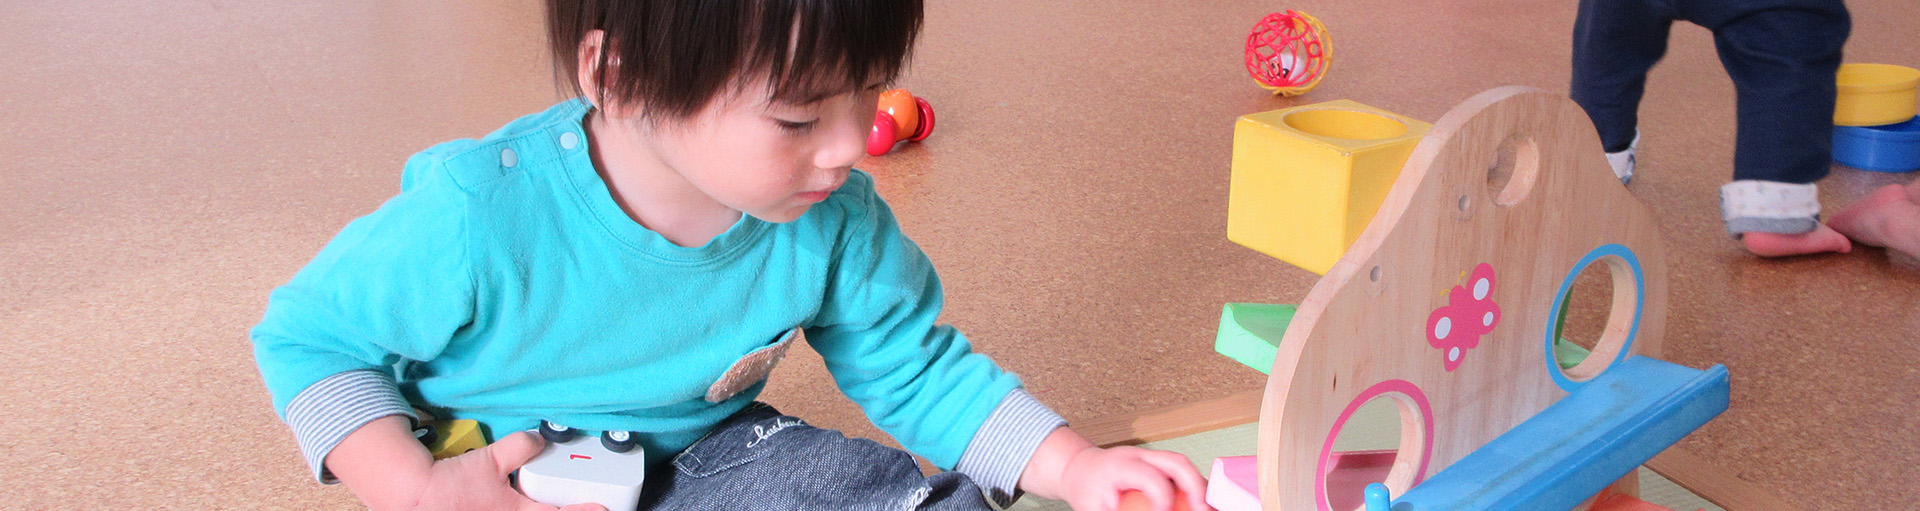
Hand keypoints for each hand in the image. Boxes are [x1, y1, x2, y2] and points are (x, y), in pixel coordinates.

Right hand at [400, 431, 606, 510]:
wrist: (413, 496)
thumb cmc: (450, 485)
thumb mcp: (490, 460)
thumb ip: (520, 448)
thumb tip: (538, 439)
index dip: (584, 510)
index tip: (602, 506)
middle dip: (565, 507)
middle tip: (583, 501)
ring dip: (543, 506)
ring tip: (552, 498)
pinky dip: (523, 508)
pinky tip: (517, 500)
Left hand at [1057, 445, 1209, 510]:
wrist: (1079, 469)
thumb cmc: (1085, 492)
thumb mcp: (1093, 509)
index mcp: (1120, 466)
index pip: (1151, 478)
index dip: (1163, 499)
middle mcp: (1138, 456)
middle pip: (1177, 462)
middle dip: (1196, 487)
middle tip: (1204, 510)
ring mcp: (1149, 456)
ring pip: (1182, 464)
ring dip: (1199, 487)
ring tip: (1206, 508)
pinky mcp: (1156, 463)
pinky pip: (1180, 471)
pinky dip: (1192, 487)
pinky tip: (1197, 504)